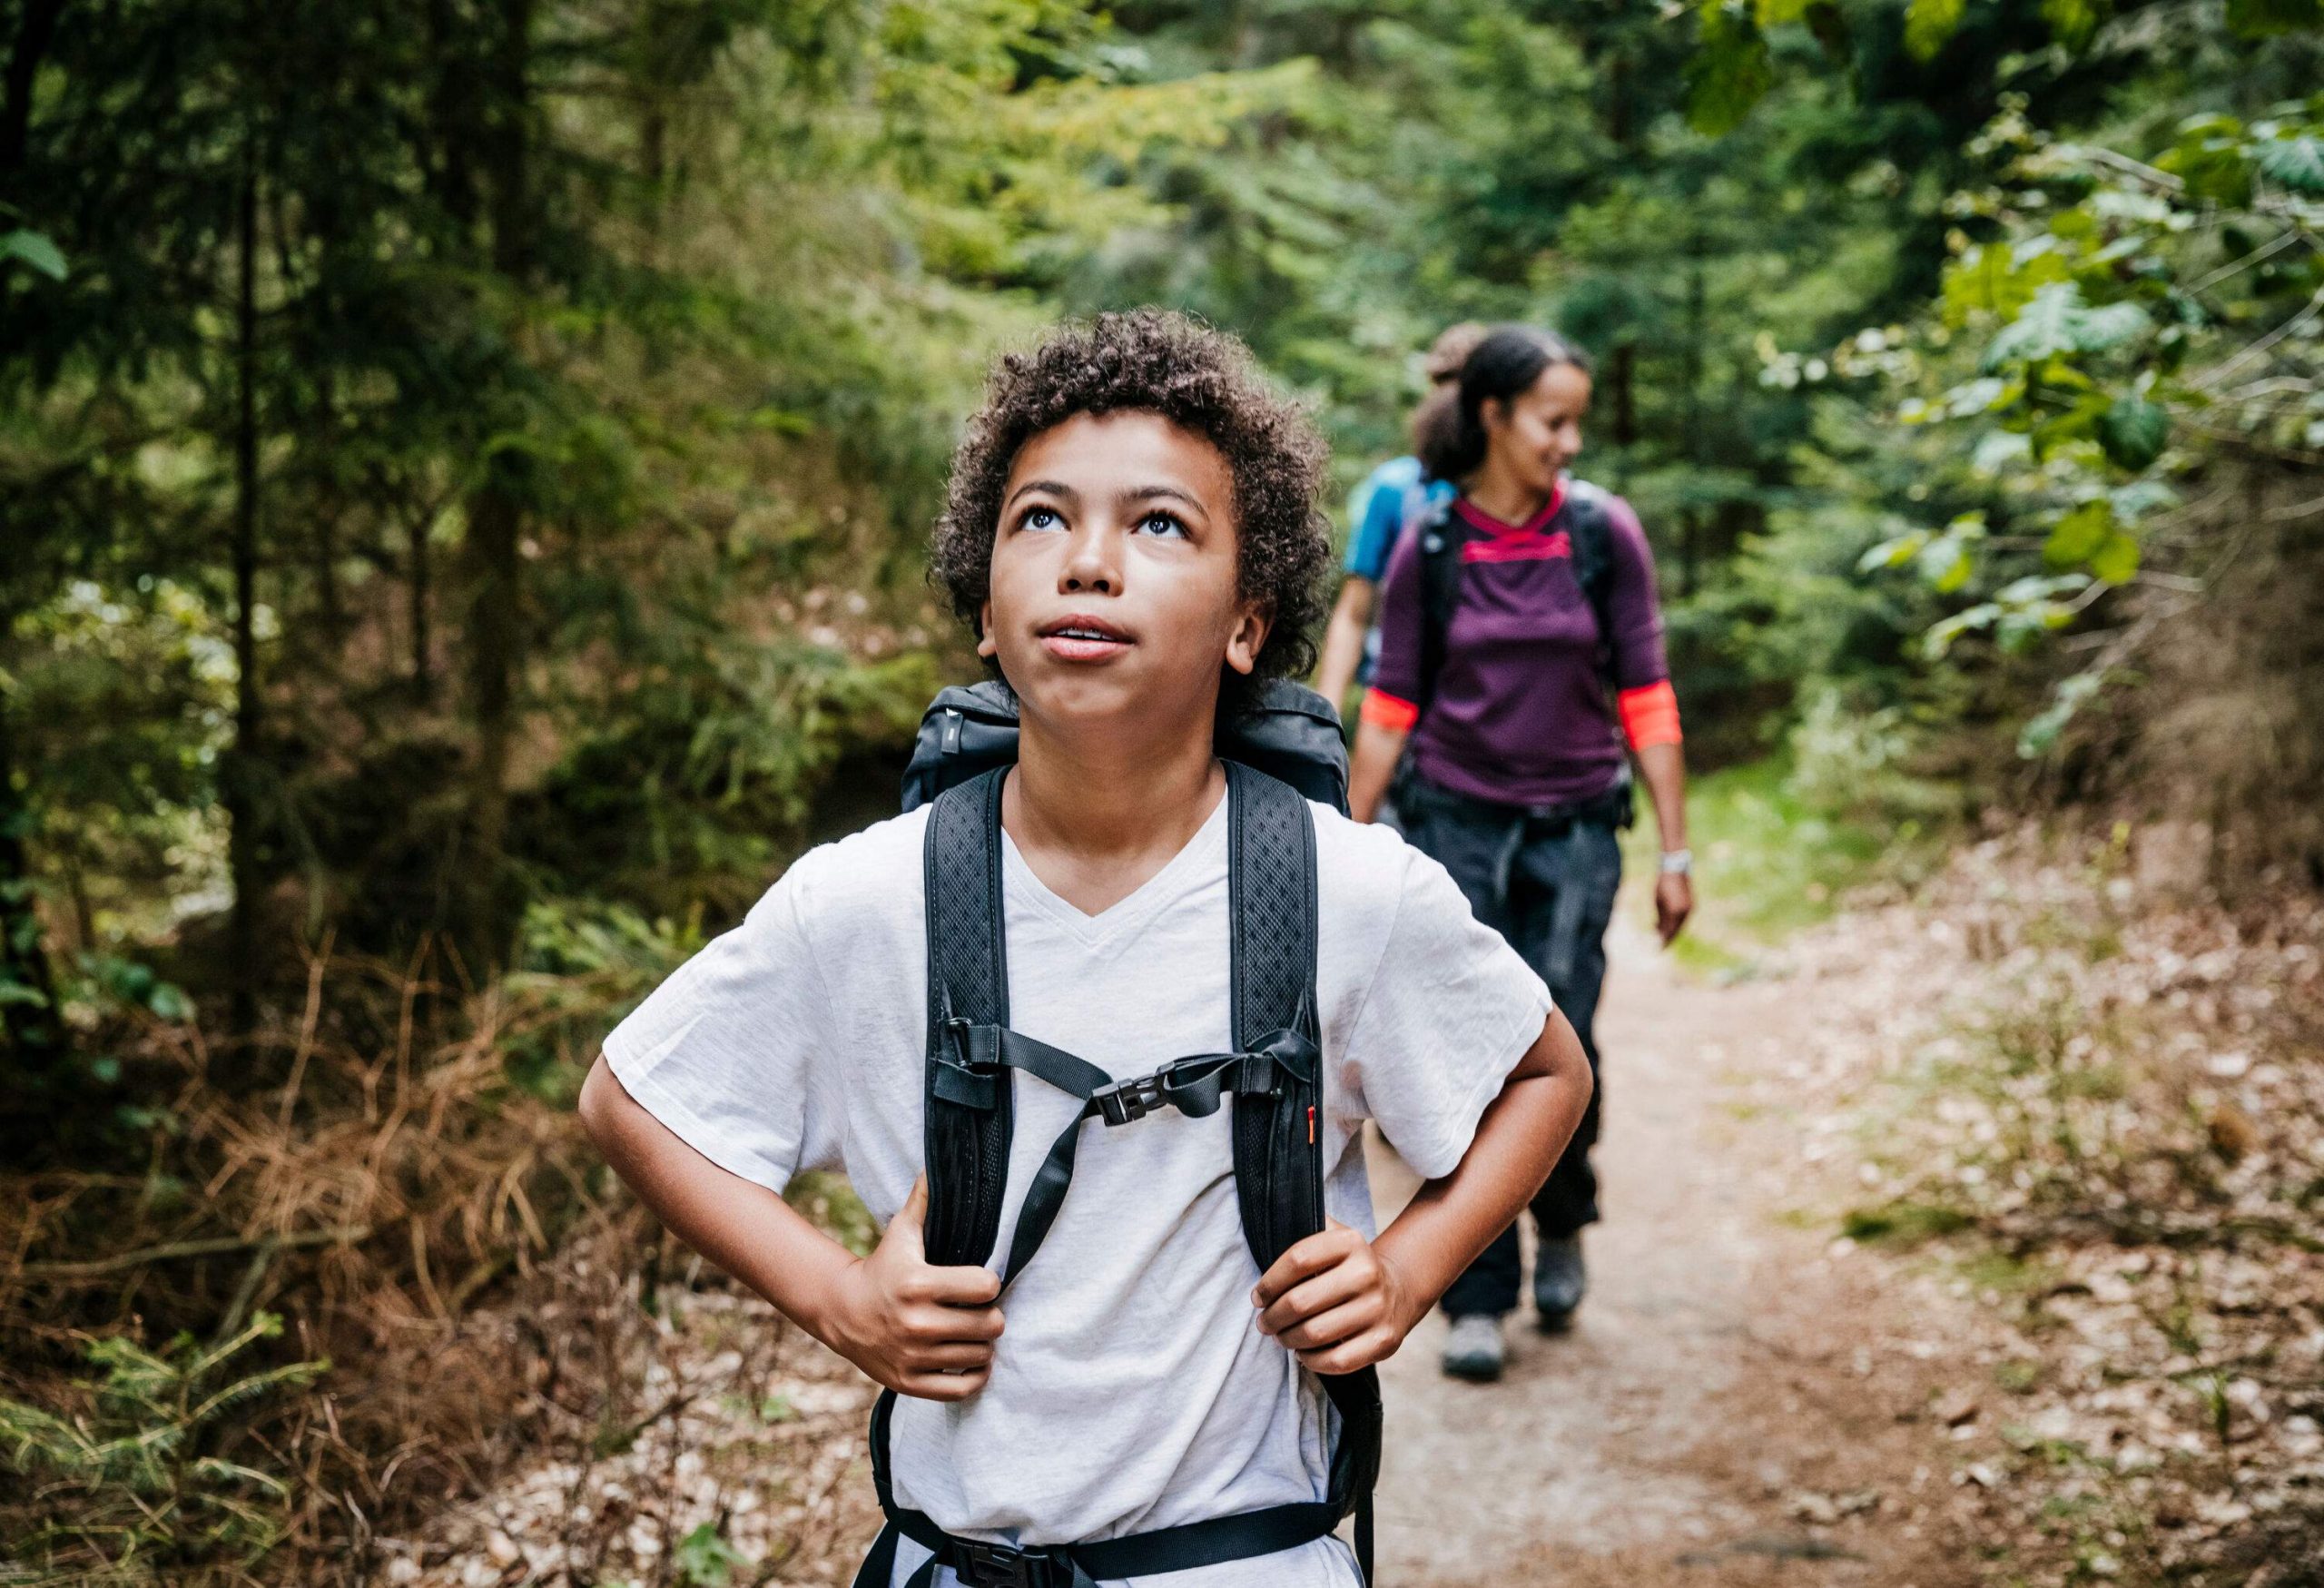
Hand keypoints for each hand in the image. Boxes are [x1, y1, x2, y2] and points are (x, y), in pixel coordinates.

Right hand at [819, 1175, 1003, 1401]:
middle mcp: (916, 1323)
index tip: (983, 1282)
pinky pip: (962, 1388)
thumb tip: (938, 1163)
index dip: (990, 1282)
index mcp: (918, 1284)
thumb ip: (924, 1201)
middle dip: (992, 1316)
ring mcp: (913, 1356)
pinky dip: (975, 1376)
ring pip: (980, 1356)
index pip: (985, 1286)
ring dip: (984, 1345)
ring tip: (975, 1333)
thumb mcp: (900, 1232)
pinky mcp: (909, 1383)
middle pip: (989, 1324)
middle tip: (983, 1310)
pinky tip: (972, 1360)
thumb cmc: (882, 1267)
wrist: (841, 1311)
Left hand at [1251, 1219, 1416, 1374]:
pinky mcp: (1384, 1340)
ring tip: (1281, 1337)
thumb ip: (1301, 1230)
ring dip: (1288, 1339)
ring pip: (1315, 1333)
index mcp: (1349, 1242)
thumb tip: (1264, 1236)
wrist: (1398, 1290)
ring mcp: (1378, 1308)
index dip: (1269, 1283)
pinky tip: (1303, 1353)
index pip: (1297, 1260)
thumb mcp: (1332, 1238)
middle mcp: (1367, 1273)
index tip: (1258, 1297)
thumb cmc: (1347, 1267)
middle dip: (1273, 1317)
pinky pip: (1337, 1360)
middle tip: (1265, 1323)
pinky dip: (1312, 1360)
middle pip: (1300, 1301)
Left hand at [1655, 871, 1692, 944]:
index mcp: (1675, 912)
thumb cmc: (1663, 885)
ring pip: (1681, 924)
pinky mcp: (1692, 905)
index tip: (1658, 948)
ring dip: (1672, 930)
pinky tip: (1668, 924)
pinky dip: (1676, 923)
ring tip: (1661, 934)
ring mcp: (1690, 908)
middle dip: (1668, 938)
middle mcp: (1685, 912)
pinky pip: (1683, 918)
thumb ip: (1661, 918)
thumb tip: (1659, 931)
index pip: (1669, 931)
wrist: (1675, 869)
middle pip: (1676, 930)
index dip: (1664, 940)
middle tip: (1660, 946)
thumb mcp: (1658, 902)